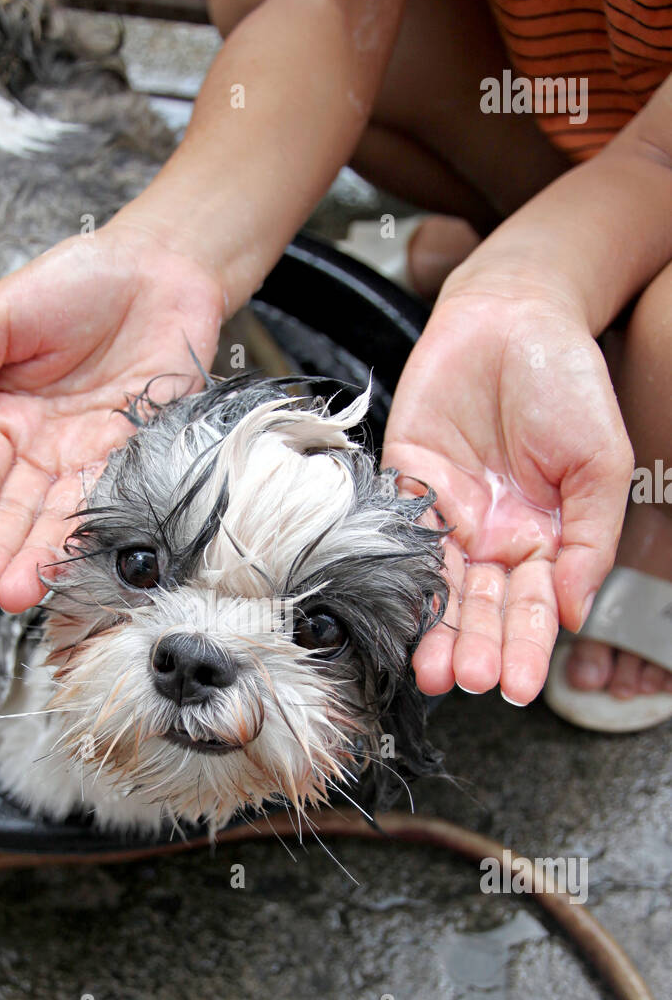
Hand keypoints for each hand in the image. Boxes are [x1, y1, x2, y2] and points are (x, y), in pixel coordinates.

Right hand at [0, 222, 223, 611]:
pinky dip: (93, 536)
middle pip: (14, 511)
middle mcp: (47, 447)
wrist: (160, 266)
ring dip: (37, 559)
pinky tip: (72, 566)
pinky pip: (115, 503)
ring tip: (15, 594)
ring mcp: (93, 458)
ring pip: (60, 518)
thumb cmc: (77, 281)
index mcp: (6, 416)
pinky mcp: (141, 458)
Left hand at [383, 285, 633, 703]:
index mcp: (545, 539)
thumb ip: (589, 539)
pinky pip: (401, 539)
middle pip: (481, 608)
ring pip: (438, 588)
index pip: (533, 608)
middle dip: (477, 648)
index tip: (518, 685)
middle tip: (470, 681)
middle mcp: (493, 538)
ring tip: (433, 671)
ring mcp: (447, 516)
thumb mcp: (600, 462)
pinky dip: (401, 576)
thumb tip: (574, 610)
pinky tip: (400, 613)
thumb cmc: (567, 380)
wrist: (513, 314)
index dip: (526, 647)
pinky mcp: (406, 487)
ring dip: (436, 631)